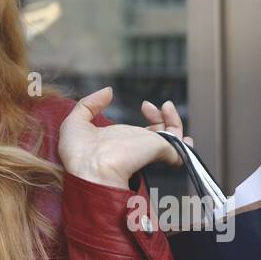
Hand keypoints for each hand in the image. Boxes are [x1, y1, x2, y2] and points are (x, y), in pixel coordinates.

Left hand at [58, 86, 183, 189]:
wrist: (89, 168)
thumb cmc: (78, 151)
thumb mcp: (77, 120)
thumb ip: (90, 103)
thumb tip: (108, 91)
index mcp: (122, 141)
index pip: (144, 132)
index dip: (152, 118)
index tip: (145, 105)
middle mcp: (138, 146)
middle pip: (161, 133)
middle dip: (162, 116)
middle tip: (150, 106)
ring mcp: (149, 149)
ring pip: (173, 137)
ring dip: (174, 120)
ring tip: (166, 106)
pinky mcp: (159, 151)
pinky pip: (180, 149)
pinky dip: (183, 140)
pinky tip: (177, 126)